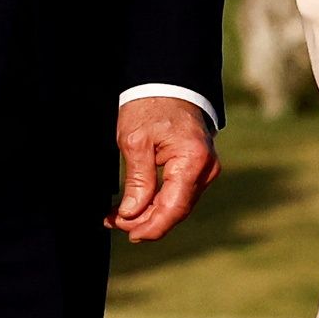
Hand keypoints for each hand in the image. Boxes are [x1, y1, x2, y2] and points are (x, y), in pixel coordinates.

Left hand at [106, 94, 220, 243]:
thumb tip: (132, 214)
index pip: (174, 208)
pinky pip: (177, 194)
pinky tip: (133, 207)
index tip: (128, 234)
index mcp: (193, 161)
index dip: (151, 226)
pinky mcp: (196, 169)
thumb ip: (137, 180)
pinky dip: (155, 202)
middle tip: (112, 223)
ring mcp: (204, 170)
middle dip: (144, 222)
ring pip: (176, 205)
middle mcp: (206, 169)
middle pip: (176, 210)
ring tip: (115, 216)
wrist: (168, 83)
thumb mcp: (135, 141)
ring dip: (147, 214)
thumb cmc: (150, 105)